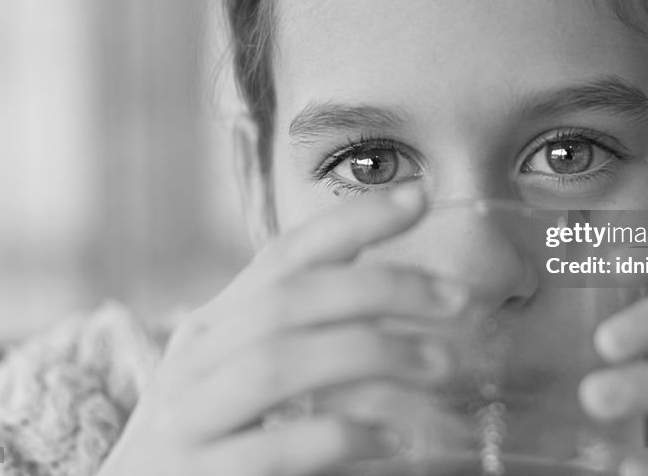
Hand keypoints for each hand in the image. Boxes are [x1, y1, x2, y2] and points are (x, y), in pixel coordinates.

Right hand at [98, 186, 469, 475]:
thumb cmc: (209, 434)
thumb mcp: (238, 366)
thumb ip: (297, 328)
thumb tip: (391, 288)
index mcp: (216, 323)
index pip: (285, 254)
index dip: (352, 221)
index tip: (417, 198)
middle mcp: (197, 357)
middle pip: (291, 299)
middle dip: (381, 288)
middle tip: (457, 299)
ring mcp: (190, 417)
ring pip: (279, 362)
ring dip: (370, 354)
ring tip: (440, 364)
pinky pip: (274, 449)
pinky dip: (340, 436)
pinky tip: (393, 439)